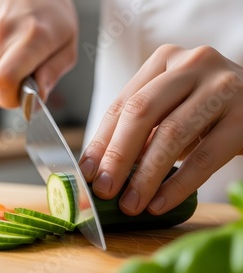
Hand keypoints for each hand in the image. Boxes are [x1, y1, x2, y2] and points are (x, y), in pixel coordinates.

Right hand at [0, 0, 77, 107]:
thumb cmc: (50, 14)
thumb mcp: (67, 44)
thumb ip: (53, 73)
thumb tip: (37, 97)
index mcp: (31, 37)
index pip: (4, 81)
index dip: (12, 99)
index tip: (26, 97)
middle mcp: (1, 34)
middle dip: (5, 97)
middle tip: (22, 84)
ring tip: (15, 61)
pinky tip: (4, 53)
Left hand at [79, 44, 242, 215]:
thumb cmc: (206, 108)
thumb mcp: (171, 106)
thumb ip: (142, 128)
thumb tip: (101, 168)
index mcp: (165, 60)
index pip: (123, 103)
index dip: (101, 140)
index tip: (87, 171)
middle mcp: (192, 65)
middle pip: (141, 113)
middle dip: (117, 156)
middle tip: (103, 190)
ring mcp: (222, 87)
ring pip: (171, 134)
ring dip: (145, 176)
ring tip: (130, 204)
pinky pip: (205, 157)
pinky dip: (178, 184)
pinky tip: (160, 203)